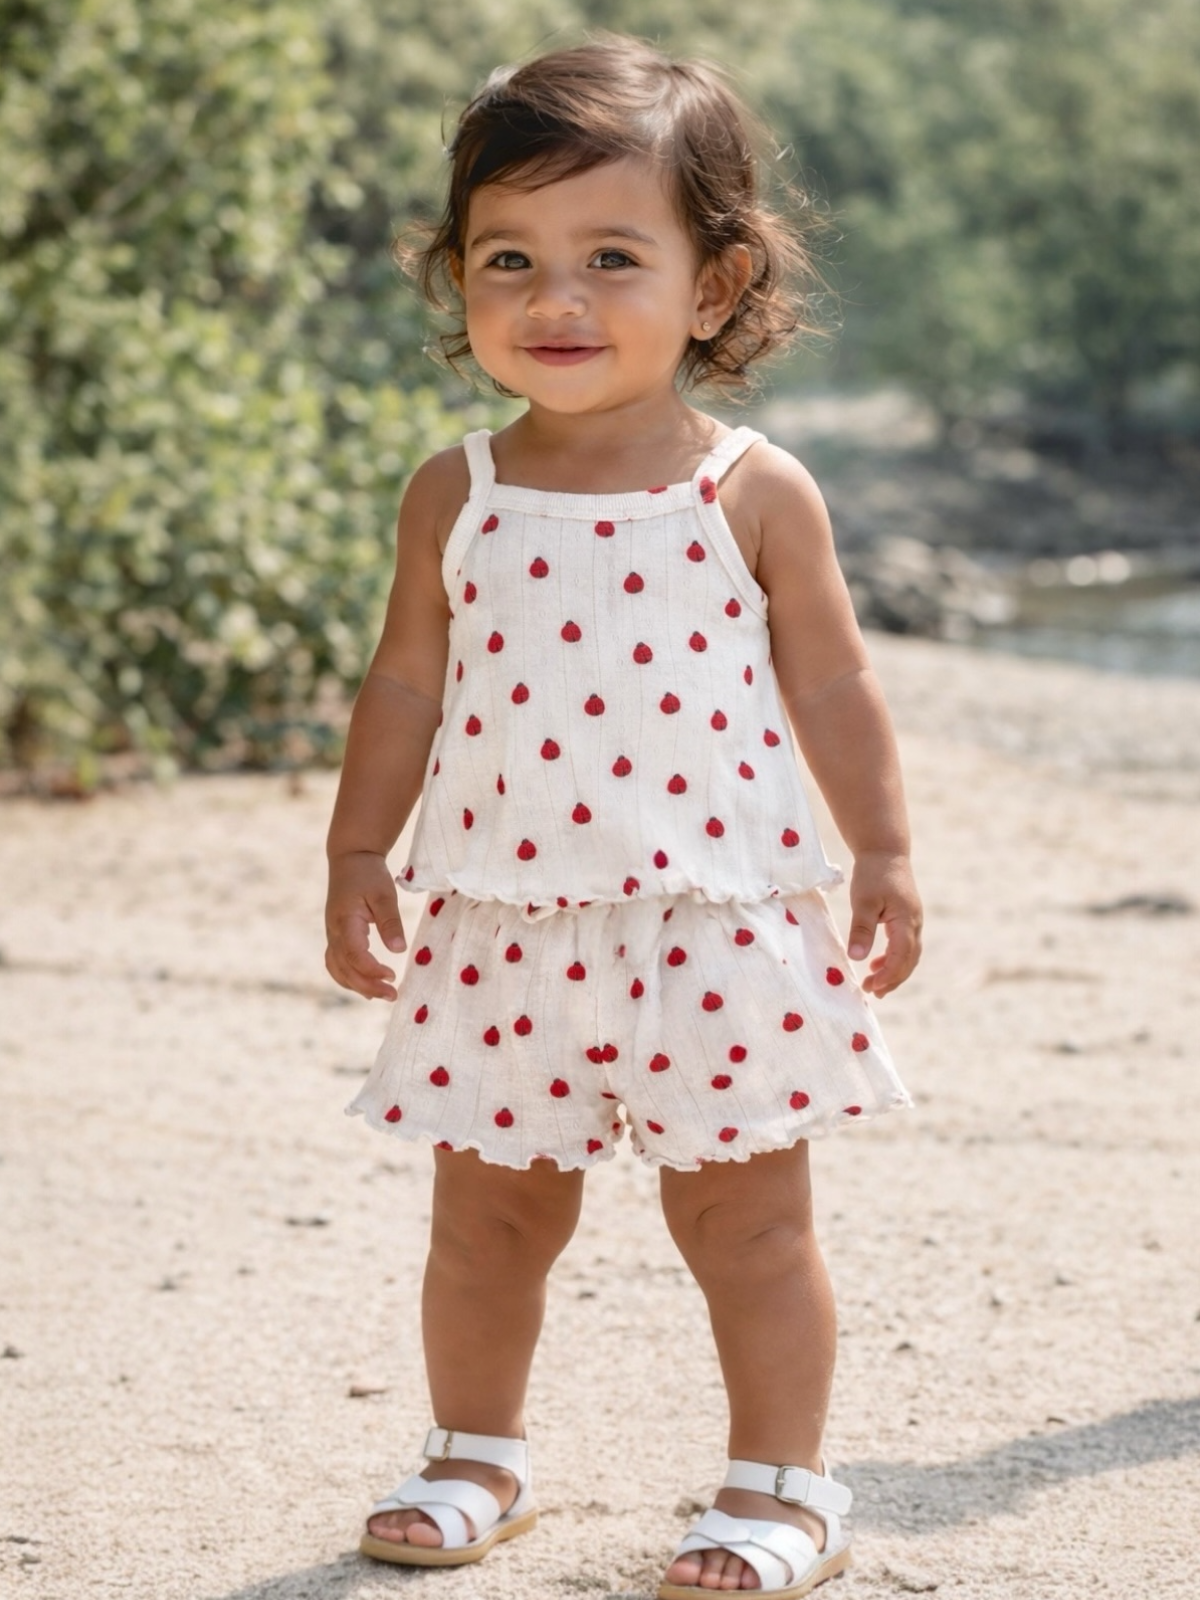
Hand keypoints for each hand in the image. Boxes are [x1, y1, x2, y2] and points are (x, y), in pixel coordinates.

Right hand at [325, 850, 407, 999]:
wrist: (350, 859)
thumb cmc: (368, 874)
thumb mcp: (384, 893)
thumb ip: (390, 921)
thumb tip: (399, 950)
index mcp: (344, 921)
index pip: (354, 954)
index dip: (371, 970)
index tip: (392, 976)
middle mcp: (333, 932)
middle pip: (345, 968)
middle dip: (368, 986)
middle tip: (393, 995)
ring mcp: (332, 936)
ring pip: (338, 970)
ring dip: (358, 986)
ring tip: (382, 995)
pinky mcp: (335, 937)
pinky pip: (337, 964)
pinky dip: (349, 978)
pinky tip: (367, 986)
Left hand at [846, 851, 922, 997]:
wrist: (885, 851)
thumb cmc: (872, 873)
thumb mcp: (863, 902)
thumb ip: (861, 930)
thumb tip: (857, 958)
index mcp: (907, 920)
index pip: (901, 956)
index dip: (888, 975)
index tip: (871, 988)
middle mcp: (915, 923)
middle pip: (909, 960)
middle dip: (892, 979)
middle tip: (872, 992)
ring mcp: (913, 920)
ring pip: (909, 955)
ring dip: (894, 971)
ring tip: (874, 984)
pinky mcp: (907, 918)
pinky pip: (905, 945)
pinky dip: (893, 958)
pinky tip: (877, 962)